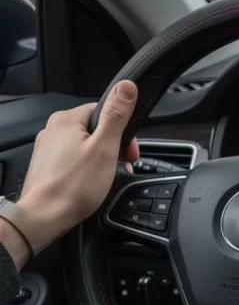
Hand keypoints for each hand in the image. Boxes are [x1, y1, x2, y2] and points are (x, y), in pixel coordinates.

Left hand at [9, 81, 138, 256]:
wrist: (44, 217)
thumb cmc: (74, 186)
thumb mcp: (105, 147)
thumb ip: (116, 115)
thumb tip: (126, 87)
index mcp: (67, 119)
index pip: (104, 111)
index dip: (122, 131)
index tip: (128, 151)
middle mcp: (53, 129)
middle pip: (95, 128)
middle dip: (113, 146)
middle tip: (121, 165)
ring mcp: (48, 148)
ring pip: (85, 144)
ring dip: (102, 158)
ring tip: (106, 176)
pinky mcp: (47, 164)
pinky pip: (74, 158)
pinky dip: (87, 167)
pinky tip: (91, 181)